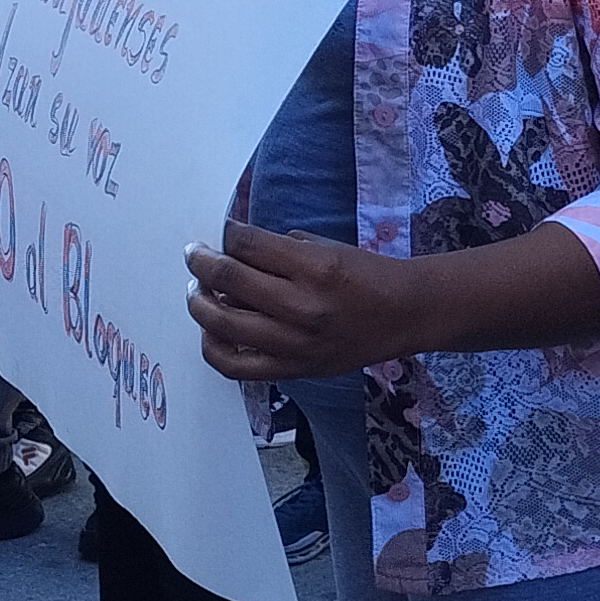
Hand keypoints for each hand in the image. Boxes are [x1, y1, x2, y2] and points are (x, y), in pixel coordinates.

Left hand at [185, 220, 414, 380]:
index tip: (222, 231)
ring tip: (199, 292)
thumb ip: (279, 248)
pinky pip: (237, 366)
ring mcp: (296, 344)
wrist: (404, 315)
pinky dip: (214, 347)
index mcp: (314, 267)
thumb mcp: (327, 247)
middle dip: (202, 262)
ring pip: (223, 325)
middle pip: (229, 279)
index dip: (227, 233)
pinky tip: (212, 330)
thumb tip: (233, 247)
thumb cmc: (367, 275)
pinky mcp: (293, 369)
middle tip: (195, 255)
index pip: (248, 244)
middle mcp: (302, 306)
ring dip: (200, 303)